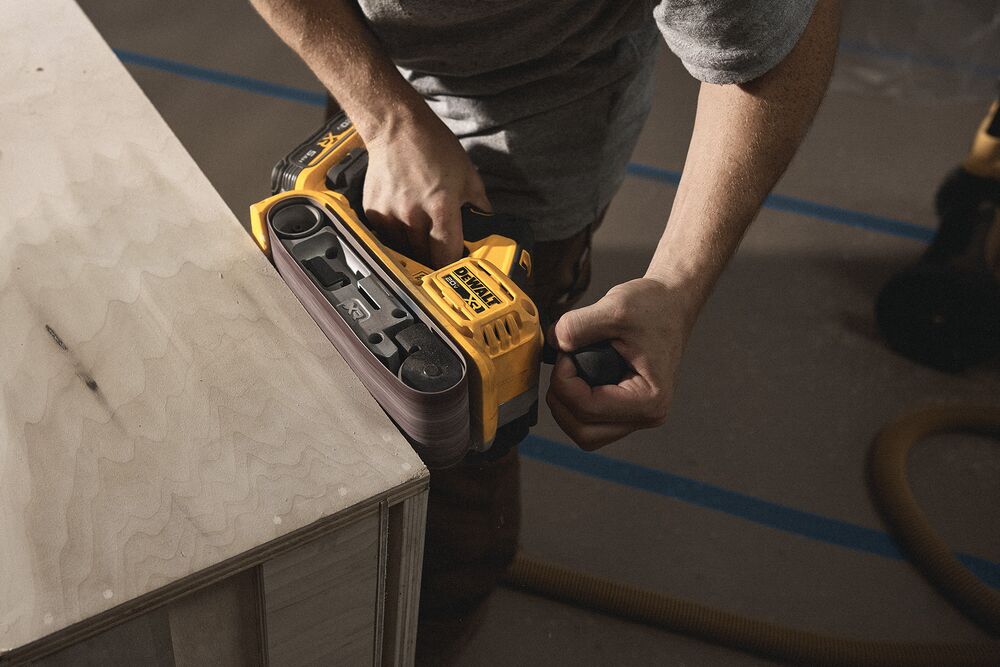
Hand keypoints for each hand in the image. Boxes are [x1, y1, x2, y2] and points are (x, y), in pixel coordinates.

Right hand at [363, 110, 490, 267]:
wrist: (396, 127)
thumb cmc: (432, 145)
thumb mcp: (467, 172)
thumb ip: (479, 200)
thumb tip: (486, 216)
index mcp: (441, 208)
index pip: (447, 254)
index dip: (452, 264)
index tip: (456, 268)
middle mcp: (414, 215)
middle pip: (424, 256)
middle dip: (433, 258)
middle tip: (439, 253)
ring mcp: (391, 214)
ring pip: (403, 249)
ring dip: (414, 248)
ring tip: (421, 238)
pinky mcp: (374, 211)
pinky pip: (385, 236)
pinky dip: (396, 235)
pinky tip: (404, 224)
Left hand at [546, 277, 695, 449]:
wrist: (672, 302)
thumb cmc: (654, 306)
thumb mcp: (614, 308)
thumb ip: (576, 328)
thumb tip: (551, 344)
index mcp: (650, 399)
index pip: (587, 409)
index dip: (564, 381)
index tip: (566, 352)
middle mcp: (647, 415)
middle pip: (583, 432)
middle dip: (562, 400)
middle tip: (565, 365)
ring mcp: (637, 415)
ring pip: (584, 432)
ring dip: (566, 406)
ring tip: (571, 371)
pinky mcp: (626, 409)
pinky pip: (590, 423)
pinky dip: (573, 404)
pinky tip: (577, 377)